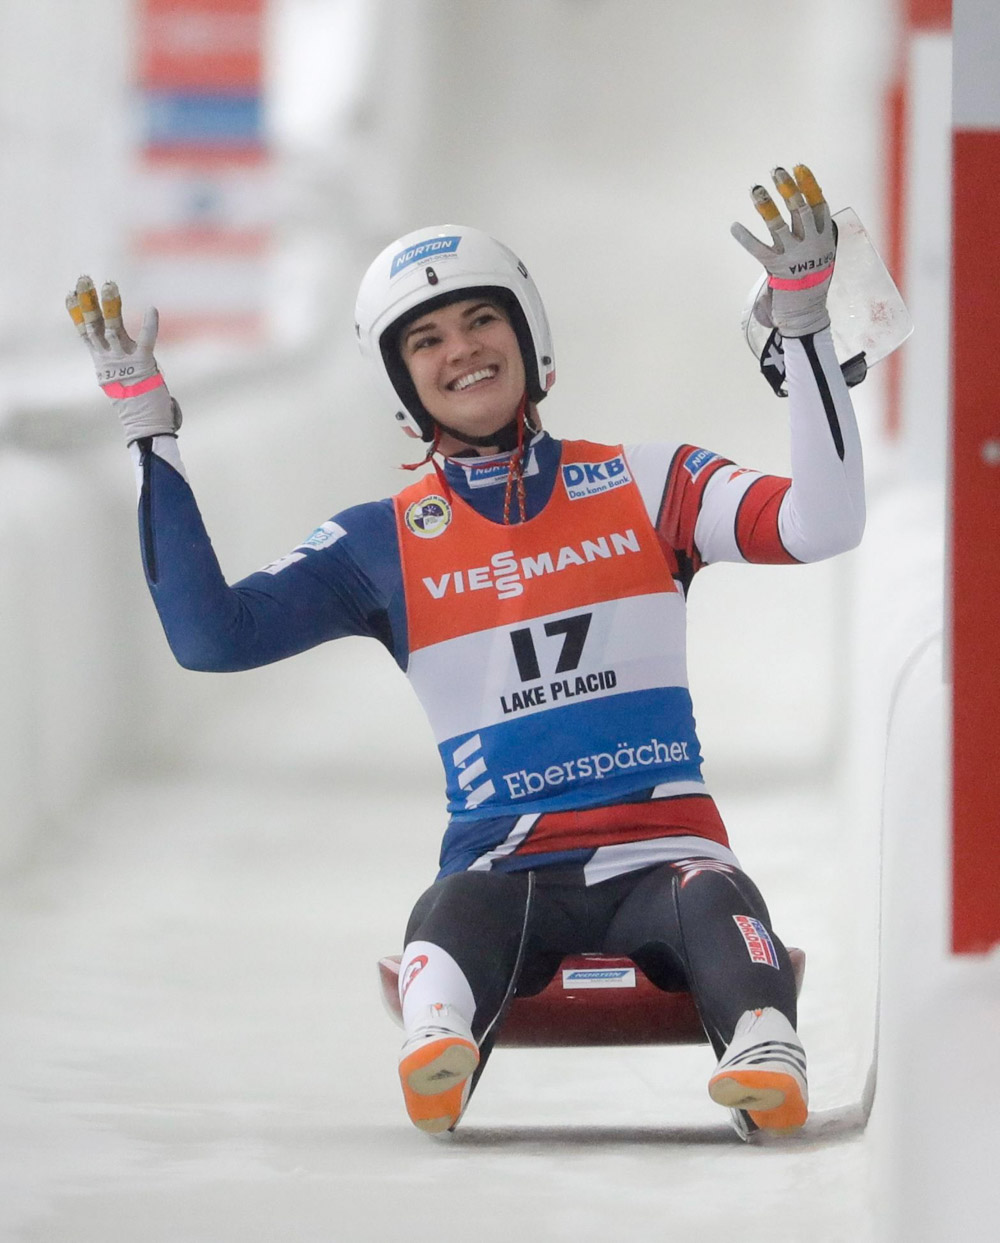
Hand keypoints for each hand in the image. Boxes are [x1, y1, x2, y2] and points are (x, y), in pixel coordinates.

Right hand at [66, 276, 180, 443]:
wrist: (145, 423)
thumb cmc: (138, 402)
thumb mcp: (123, 376)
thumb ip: (122, 358)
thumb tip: (122, 347)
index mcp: (102, 361)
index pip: (86, 332)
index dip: (78, 312)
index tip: (70, 293)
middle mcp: (109, 358)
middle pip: (94, 325)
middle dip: (88, 301)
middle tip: (84, 279)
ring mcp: (124, 360)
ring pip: (112, 328)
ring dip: (111, 306)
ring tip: (110, 285)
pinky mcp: (144, 364)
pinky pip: (147, 340)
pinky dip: (150, 324)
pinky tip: (152, 309)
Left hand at [731, 164, 835, 337]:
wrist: (806, 313)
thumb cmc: (812, 280)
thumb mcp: (820, 253)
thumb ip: (812, 231)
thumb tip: (802, 204)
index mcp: (824, 236)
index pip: (818, 203)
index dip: (808, 184)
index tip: (798, 167)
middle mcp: (811, 242)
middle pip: (800, 209)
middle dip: (788, 188)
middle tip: (776, 171)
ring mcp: (793, 255)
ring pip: (778, 225)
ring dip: (766, 205)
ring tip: (755, 189)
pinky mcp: (776, 268)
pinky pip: (758, 249)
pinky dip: (745, 237)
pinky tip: (734, 226)